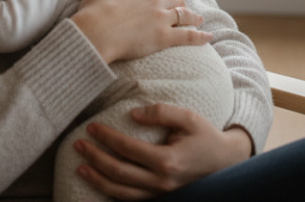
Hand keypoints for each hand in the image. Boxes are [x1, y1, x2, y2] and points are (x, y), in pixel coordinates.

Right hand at [69, 0, 210, 63]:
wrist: (95, 31)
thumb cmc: (94, 7)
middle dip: (178, 3)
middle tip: (181, 9)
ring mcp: (162, 18)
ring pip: (183, 15)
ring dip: (192, 16)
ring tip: (198, 20)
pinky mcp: (164, 37)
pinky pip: (187, 35)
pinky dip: (200, 37)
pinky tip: (208, 38)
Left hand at [74, 105, 252, 199]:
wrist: (226, 162)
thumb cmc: (206, 136)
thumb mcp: (189, 117)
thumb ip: (161, 112)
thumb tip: (133, 114)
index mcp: (167, 161)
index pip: (127, 149)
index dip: (107, 138)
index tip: (91, 127)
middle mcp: (162, 182)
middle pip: (119, 173)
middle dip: (95, 158)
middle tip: (78, 144)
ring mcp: (161, 194)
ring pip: (121, 192)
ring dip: (97, 180)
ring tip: (80, 168)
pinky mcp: (160, 198)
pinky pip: (131, 200)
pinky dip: (112, 193)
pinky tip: (99, 183)